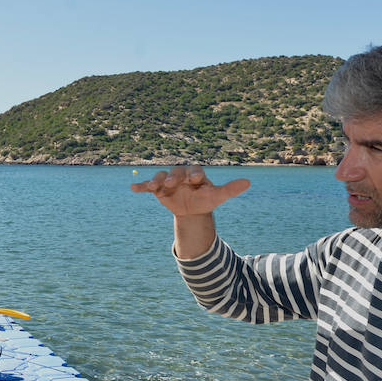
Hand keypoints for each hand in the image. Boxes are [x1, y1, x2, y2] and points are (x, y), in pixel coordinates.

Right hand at [130, 165, 250, 216]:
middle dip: (173, 177)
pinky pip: (148, 186)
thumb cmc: (206, 200)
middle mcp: (180, 174)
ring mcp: (167, 181)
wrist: (192, 210)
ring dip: (155, 181)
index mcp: (195, 173)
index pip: (194, 170)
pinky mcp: (157, 189)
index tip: (195, 179)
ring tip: (152, 187)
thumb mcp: (218, 196)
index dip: (194, 174)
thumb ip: (230, 189)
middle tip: (171, 183)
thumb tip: (249, 182)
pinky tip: (132, 188)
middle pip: (175, 172)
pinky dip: (141, 186)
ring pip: (160, 177)